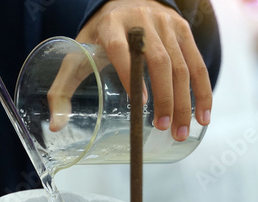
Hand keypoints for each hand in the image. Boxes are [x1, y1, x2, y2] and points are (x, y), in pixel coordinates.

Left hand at [51, 0, 211, 141]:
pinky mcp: (182, 30)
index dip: (131, 74)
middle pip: (159, 60)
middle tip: (163, 129)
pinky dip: (202, 91)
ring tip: (180, 131)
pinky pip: (197, 63)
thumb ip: (62, 89)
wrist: (123, 5)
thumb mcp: (76, 57)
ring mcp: (166, 24)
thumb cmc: (97, 39)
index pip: (121, 49)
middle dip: (165, 98)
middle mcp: (141, 21)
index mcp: (110, 26)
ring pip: (181, 65)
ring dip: (185, 101)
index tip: (140, 104)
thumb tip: (54, 127)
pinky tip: (202, 115)